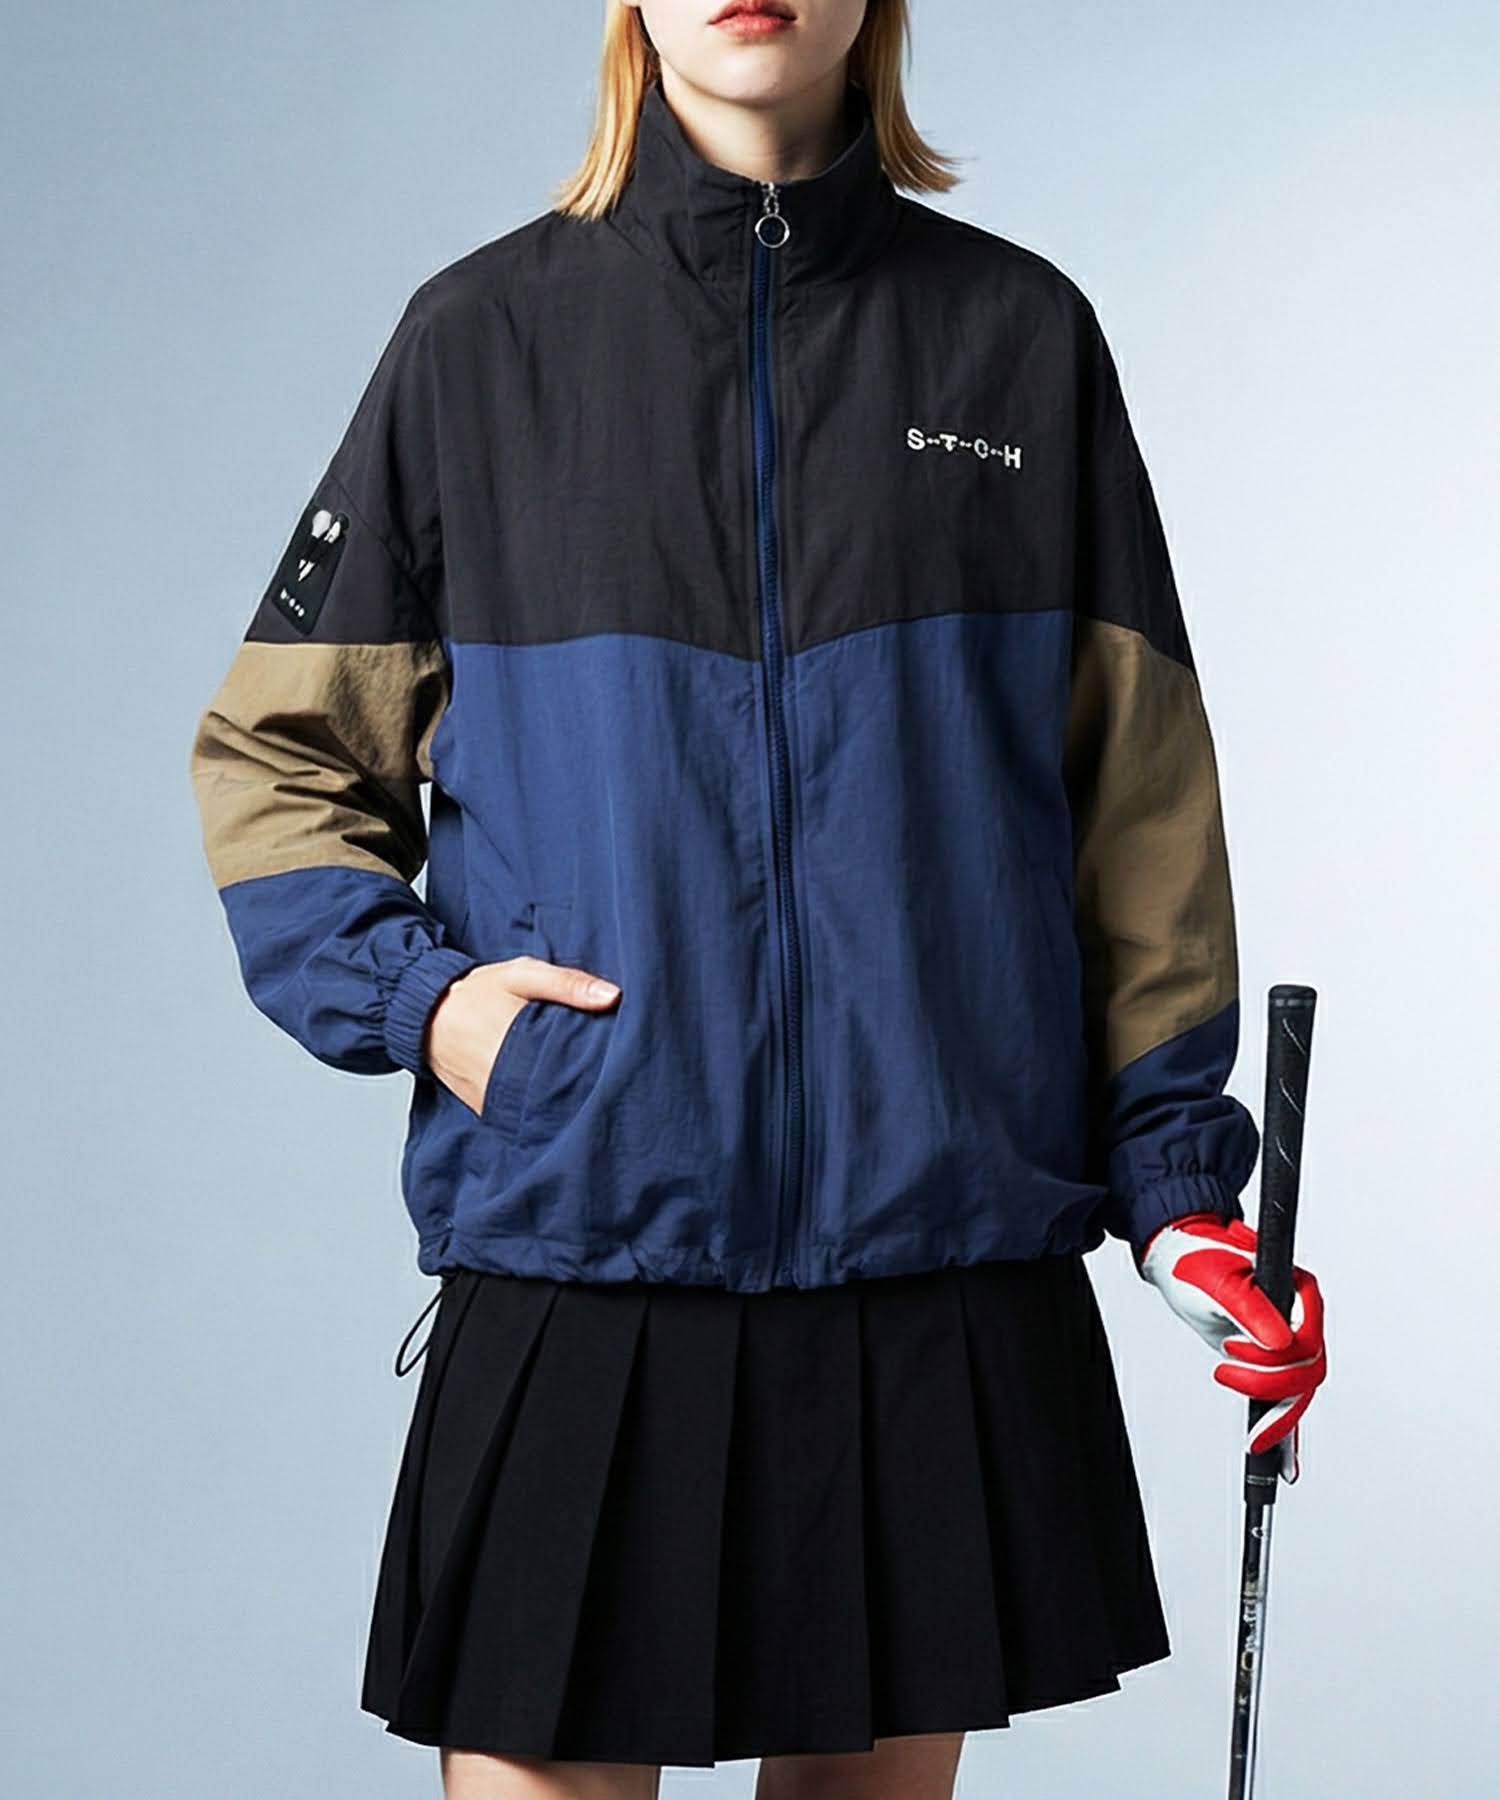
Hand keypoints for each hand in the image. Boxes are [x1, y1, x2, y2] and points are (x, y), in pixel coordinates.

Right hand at [421, 955, 620, 1116]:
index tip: (618, 1067)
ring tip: (587, 1093)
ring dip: (561, 1102)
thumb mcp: (522, 974)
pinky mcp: (485, 1107)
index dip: (597, 1072)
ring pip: (539, 1110)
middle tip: (610, 1082)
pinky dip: (536, 1108)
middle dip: (584, 1089)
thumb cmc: (477, 991)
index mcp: (519, 1042)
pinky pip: (518, 1115)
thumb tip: (612, 996)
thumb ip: (566, 983)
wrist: (424, 1013)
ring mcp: (493, 1097)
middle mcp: (505, 1078)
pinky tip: (554, 1098)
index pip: (570, 1068)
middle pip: (559, 1095)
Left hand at [1139, 1211, 1326, 1472]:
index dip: (1271, 1358)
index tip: (1230, 1352)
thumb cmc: (1198, 1259)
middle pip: (1307, 1372)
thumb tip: (1279, 1345)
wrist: (1179, 1259)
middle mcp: (1301, 1318)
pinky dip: (1287, 1433)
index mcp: (1299, 1292)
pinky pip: (1288, 1400)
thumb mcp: (1220, 1280)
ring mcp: (1289, 1340)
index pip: (1307, 1344)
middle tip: (1224, 1373)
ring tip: (1250, 1430)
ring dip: (1275, 1413)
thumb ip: (1251, 1310)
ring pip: (1300, 1392)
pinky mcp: (1272, 1360)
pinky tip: (1285, 1463)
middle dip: (1267, 1383)